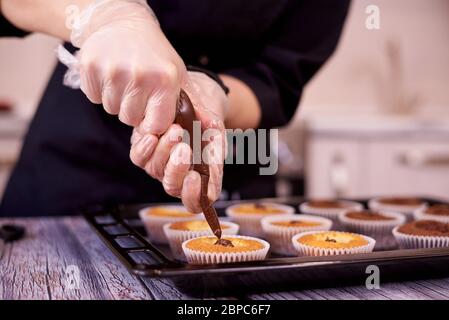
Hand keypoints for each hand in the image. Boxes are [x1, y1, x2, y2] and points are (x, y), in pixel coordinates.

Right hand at [74, 0, 184, 132]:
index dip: (151, 123)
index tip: (150, 114)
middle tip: (136, 90)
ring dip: (116, 100)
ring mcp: (112, 71)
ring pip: (111, 109)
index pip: (156, 126)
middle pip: (130, 119)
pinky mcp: (90, 67)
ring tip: (124, 79)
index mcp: (165, 80)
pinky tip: (109, 74)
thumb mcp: (177, 75)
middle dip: (133, 110)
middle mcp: (139, 76)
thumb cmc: (155, 55)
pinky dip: (100, 91)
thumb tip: (204, 129)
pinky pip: (94, 97)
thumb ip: (186, 104)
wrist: (124, 23)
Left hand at [130, 71, 227, 212]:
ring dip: (164, 151)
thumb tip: (212, 171)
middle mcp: (178, 172)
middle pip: (172, 187)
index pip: (195, 201)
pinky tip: (152, 135)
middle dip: (176, 169)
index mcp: (199, 174)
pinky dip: (145, 148)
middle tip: (184, 147)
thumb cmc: (208, 113)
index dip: (193, 196)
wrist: (193, 89)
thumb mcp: (216, 130)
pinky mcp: (144, 148)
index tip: (195, 176)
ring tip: (176, 129)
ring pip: (155, 170)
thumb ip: (215, 151)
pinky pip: (139, 157)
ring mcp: (159, 162)